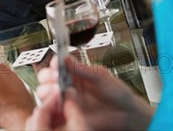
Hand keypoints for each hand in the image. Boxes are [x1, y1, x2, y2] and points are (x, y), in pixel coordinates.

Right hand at [36, 55, 152, 129]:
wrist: (125, 113)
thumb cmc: (117, 92)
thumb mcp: (100, 76)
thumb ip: (82, 69)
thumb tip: (65, 58)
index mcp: (75, 72)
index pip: (58, 65)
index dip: (54, 64)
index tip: (56, 64)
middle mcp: (68, 85)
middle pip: (47, 78)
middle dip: (47, 76)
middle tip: (53, 78)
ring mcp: (67, 99)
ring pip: (47, 93)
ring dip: (47, 91)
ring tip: (57, 91)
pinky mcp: (68, 113)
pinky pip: (54, 109)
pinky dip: (52, 106)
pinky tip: (58, 104)